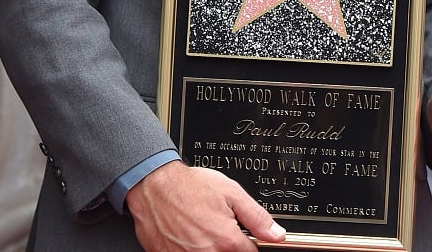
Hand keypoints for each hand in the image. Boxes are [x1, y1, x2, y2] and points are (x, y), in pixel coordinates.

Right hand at [125, 160, 286, 251]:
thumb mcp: (232, 193)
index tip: (244, 235)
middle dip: (228, 245)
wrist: (155, 186)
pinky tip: (188, 236)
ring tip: (202, 230)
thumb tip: (277, 235)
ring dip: (209, 247)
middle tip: (218, 227)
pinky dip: (191, 249)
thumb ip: (257, 217)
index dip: (250, 243)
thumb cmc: (190, 187)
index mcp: (226, 240)